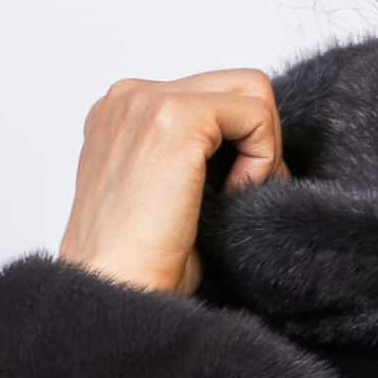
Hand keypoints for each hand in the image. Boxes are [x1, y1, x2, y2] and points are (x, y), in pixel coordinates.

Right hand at [58, 70, 288, 296]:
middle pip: (235, 85)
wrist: (114, 292)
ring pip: (252, 92)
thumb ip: (195, 157)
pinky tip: (233, 196)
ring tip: (238, 195)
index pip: (210, 97)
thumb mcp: (168, 194)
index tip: (235, 193)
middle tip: (249, 193)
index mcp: (121, 115)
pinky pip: (256, 115)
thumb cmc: (140, 266)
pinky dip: (263, 158)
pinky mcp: (175, 118)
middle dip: (259, 138)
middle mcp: (128, 98)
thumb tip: (259, 148)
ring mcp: (148, 101)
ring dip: (263, 147)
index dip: (239, 143)